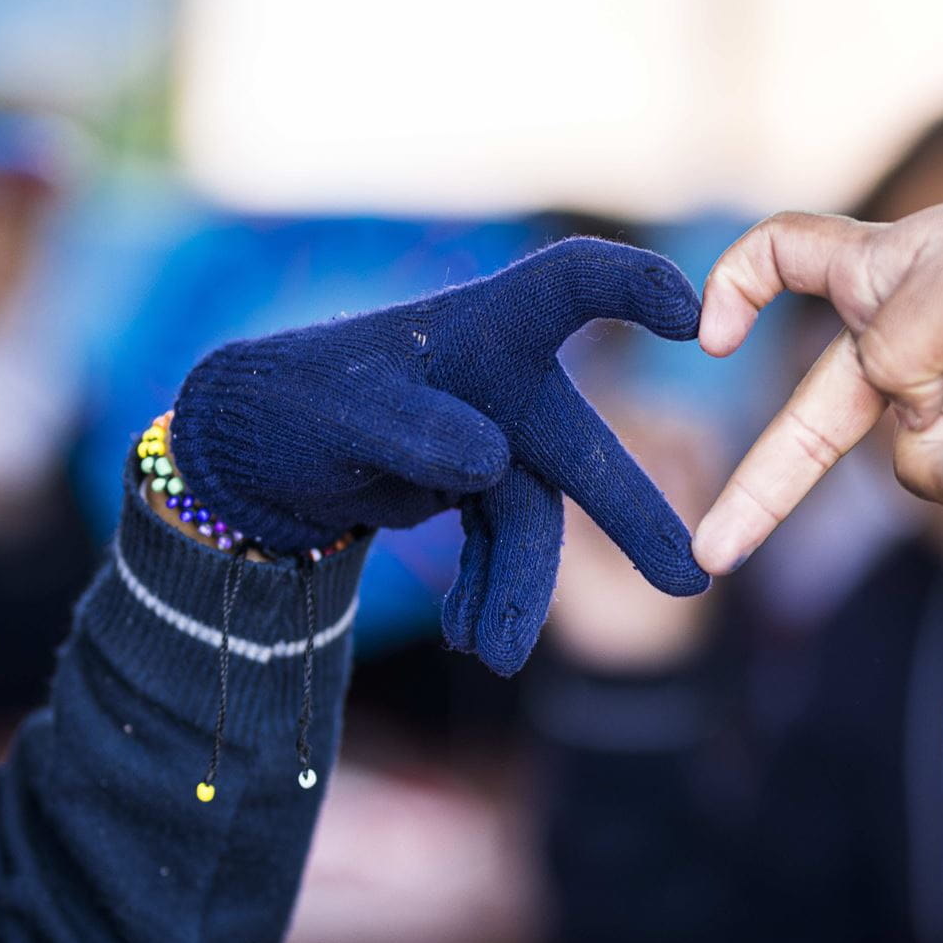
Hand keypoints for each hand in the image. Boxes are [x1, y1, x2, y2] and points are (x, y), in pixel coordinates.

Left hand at [171, 238, 710, 674]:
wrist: (252, 446)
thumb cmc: (291, 401)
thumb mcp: (337, 414)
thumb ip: (410, 431)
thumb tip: (490, 462)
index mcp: (478, 328)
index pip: (569, 284)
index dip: (633, 286)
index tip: (690, 313)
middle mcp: (501, 377)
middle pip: (577, 441)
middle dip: (630, 513)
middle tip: (686, 580)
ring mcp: (495, 433)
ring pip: (536, 515)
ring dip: (520, 587)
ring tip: (492, 657)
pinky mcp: (476, 484)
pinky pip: (502, 542)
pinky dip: (489, 588)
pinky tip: (468, 635)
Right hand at [692, 192, 942, 572]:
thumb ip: (893, 351)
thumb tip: (897, 412)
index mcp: (878, 269)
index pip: (784, 256)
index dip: (736, 286)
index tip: (709, 337)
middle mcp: (901, 333)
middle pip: (813, 415)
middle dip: (764, 488)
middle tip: (713, 555)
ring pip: (903, 463)